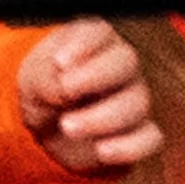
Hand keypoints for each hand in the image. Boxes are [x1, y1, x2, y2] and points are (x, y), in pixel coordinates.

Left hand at [16, 18, 164, 175]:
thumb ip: (46, 76)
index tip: (59, 62)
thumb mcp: (34, 78)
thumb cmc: (45, 91)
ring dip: (101, 117)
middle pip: (125, 62)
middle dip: (94, 77)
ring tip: (67, 126)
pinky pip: (150, 139)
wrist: (50, 128)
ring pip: (136, 103)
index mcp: (94, 42)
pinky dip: (129, 146)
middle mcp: (120, 67)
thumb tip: (63, 87)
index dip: (83, 44)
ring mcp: (133, 100)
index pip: (99, 32)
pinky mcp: (138, 134)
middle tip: (65, 91)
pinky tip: (102, 151)